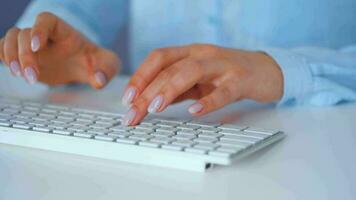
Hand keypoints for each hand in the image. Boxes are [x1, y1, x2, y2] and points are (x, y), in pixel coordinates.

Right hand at [0, 12, 119, 87]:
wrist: (86, 67)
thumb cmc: (95, 61)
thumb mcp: (108, 64)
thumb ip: (107, 70)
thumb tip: (99, 79)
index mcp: (65, 32)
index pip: (46, 20)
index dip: (38, 29)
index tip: (38, 47)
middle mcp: (45, 35)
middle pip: (25, 33)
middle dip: (25, 55)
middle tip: (32, 76)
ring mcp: (33, 45)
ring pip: (10, 39)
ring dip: (10, 56)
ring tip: (20, 75)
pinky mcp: (25, 57)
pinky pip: (4, 49)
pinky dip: (2, 57)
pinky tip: (11, 70)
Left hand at [121, 44, 282, 124]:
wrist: (266, 70)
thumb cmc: (227, 75)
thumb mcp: (198, 80)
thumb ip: (177, 89)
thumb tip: (149, 102)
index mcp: (190, 53)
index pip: (159, 59)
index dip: (140, 76)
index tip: (126, 98)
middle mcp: (203, 55)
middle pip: (170, 68)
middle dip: (147, 92)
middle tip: (132, 115)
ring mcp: (222, 66)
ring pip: (192, 72)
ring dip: (169, 90)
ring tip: (153, 108)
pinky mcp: (241, 80)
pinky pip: (224, 91)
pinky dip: (209, 101)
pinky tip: (195, 112)